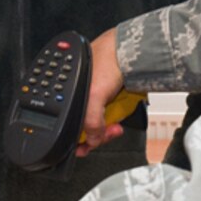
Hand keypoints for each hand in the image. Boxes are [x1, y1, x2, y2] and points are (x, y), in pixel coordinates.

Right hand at [76, 29, 126, 157]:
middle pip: (82, 124)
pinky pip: (106, 116)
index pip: (67, 120)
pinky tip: (116, 124)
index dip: (74, 137)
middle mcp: (79, 92)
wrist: (133, 53)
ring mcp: (94, 95)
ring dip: (104, 131)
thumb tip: (90, 139)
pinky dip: (110, 123)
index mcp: (67, 89)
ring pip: (95, 122)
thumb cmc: (108, 61)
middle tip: (103, 137)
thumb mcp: (93, 95)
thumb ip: (90, 122)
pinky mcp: (108, 96)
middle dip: (93, 135)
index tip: (82, 148)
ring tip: (114, 130)